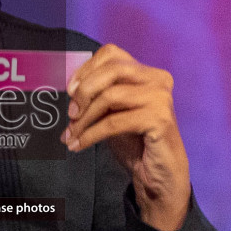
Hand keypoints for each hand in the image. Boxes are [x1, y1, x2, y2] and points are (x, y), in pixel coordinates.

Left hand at [63, 44, 190, 230]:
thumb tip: (70, 88)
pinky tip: (79, 145)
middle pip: (111, 70)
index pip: (111, 54)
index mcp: (147, 72)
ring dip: (84, 118)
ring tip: (72, 134)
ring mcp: (160, 98)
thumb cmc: (135, 142)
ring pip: (110, 96)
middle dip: (84, 91)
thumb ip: (98, 95)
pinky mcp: (159, 119)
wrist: (158, 176)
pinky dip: (91, 134)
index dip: (86, 69)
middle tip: (71, 114)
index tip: (70, 90)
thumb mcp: (112, 112)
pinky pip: (114, 122)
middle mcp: (158, 79)